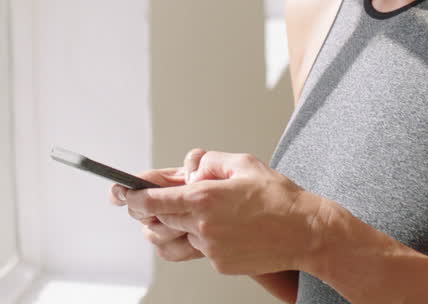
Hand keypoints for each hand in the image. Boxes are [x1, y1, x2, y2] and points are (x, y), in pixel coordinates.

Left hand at [123, 150, 324, 275]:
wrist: (305, 232)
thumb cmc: (278, 196)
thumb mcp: (243, 164)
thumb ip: (209, 162)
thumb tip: (189, 170)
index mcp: (204, 198)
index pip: (153, 200)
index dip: (133, 197)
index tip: (122, 193)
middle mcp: (202, 226)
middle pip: (158, 220)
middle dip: (148, 211)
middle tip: (143, 202)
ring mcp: (211, 249)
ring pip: (171, 241)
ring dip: (163, 230)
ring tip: (166, 219)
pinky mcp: (220, 264)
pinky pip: (196, 251)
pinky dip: (195, 240)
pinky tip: (207, 229)